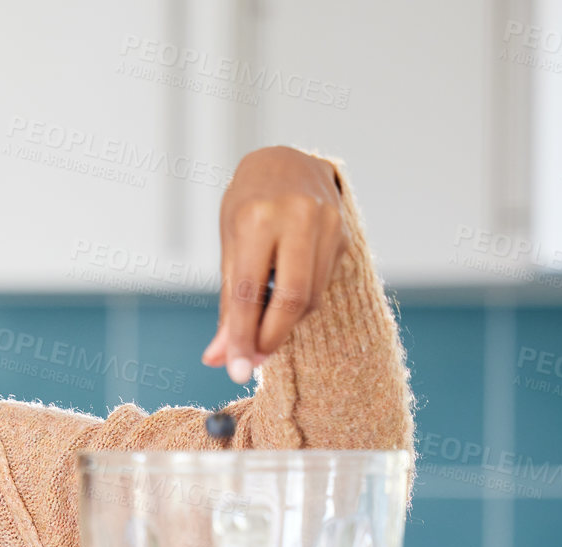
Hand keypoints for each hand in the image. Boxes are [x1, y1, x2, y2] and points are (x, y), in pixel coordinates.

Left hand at [203, 146, 348, 383]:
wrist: (287, 162)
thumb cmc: (248, 206)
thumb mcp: (230, 246)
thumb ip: (228, 304)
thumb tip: (218, 359)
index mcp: (257, 218)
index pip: (248, 291)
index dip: (242, 337)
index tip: (236, 370)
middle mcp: (297, 216)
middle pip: (292, 299)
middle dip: (271, 338)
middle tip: (254, 361)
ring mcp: (327, 223)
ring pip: (311, 298)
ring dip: (285, 324)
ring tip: (264, 326)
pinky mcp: (344, 234)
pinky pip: (322, 285)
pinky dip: (301, 304)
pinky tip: (285, 298)